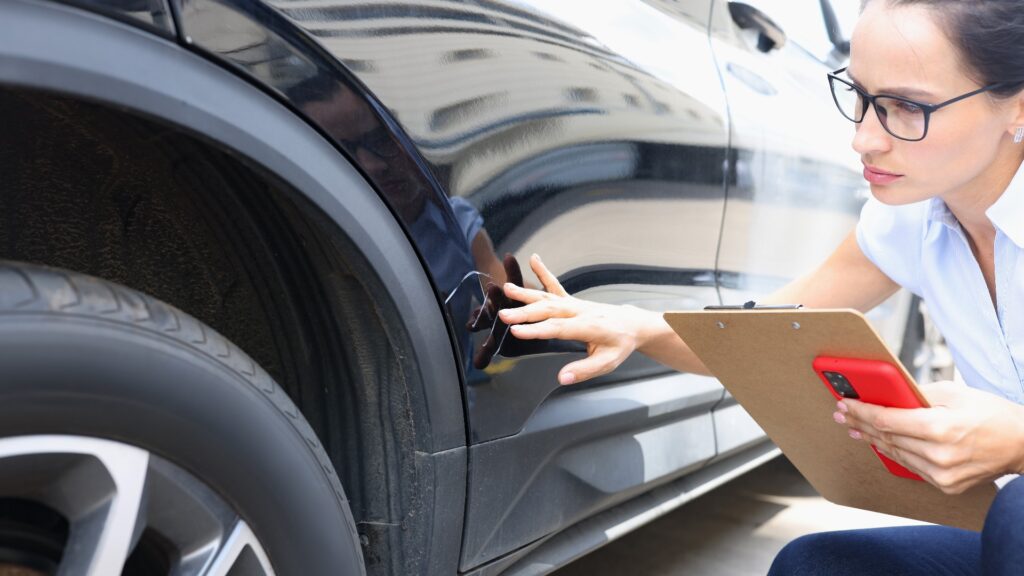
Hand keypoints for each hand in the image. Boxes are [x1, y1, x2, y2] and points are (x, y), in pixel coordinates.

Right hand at [498, 254, 646, 384]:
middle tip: (504, 316)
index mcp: (588, 327)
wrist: (632, 324)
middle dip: (524, 313)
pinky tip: (534, 260)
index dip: (536, 330)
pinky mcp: (571, 300)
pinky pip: (555, 286)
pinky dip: (543, 272)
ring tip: (507, 289)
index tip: (516, 332)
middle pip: (548, 311)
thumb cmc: (619, 344)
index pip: (558, 328)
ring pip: (547, 298)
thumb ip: (584, 370)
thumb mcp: (607, 363)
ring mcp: (574, 304)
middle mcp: (579, 311)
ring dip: (526, 294)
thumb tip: (562, 377)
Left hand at [835, 381, 1023, 493]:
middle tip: (842, 414)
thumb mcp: (953, 392)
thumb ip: (916, 393)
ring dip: (872, 440)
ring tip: (855, 427)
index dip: (861, 411)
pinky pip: (911, 466)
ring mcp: (942, 475)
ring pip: (895, 454)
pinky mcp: (946, 486)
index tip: (844, 404)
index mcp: (939, 428)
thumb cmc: (991, 414)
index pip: (886, 420)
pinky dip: (894, 453)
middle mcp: (939, 455)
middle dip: (861, 423)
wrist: (1022, 444)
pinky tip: (880, 443)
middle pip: (886, 438)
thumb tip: (886, 392)